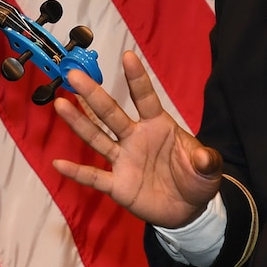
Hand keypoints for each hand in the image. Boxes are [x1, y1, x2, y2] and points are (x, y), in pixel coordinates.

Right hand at [51, 50, 222, 227]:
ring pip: (97, 138)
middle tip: (74, 76)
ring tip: (60, 104)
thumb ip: (207, 161)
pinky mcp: (118, 185)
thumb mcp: (208, 169)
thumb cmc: (195, 178)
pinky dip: (77, 172)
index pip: (145, 98)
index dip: (137, 78)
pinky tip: (58, 163)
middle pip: (111, 113)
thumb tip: (205, 158)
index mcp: (157, 126)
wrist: (187, 210)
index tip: (128, 56)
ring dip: (79, 122)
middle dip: (93, 95)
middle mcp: (135, 137)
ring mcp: (124, 160)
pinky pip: (94, 177)